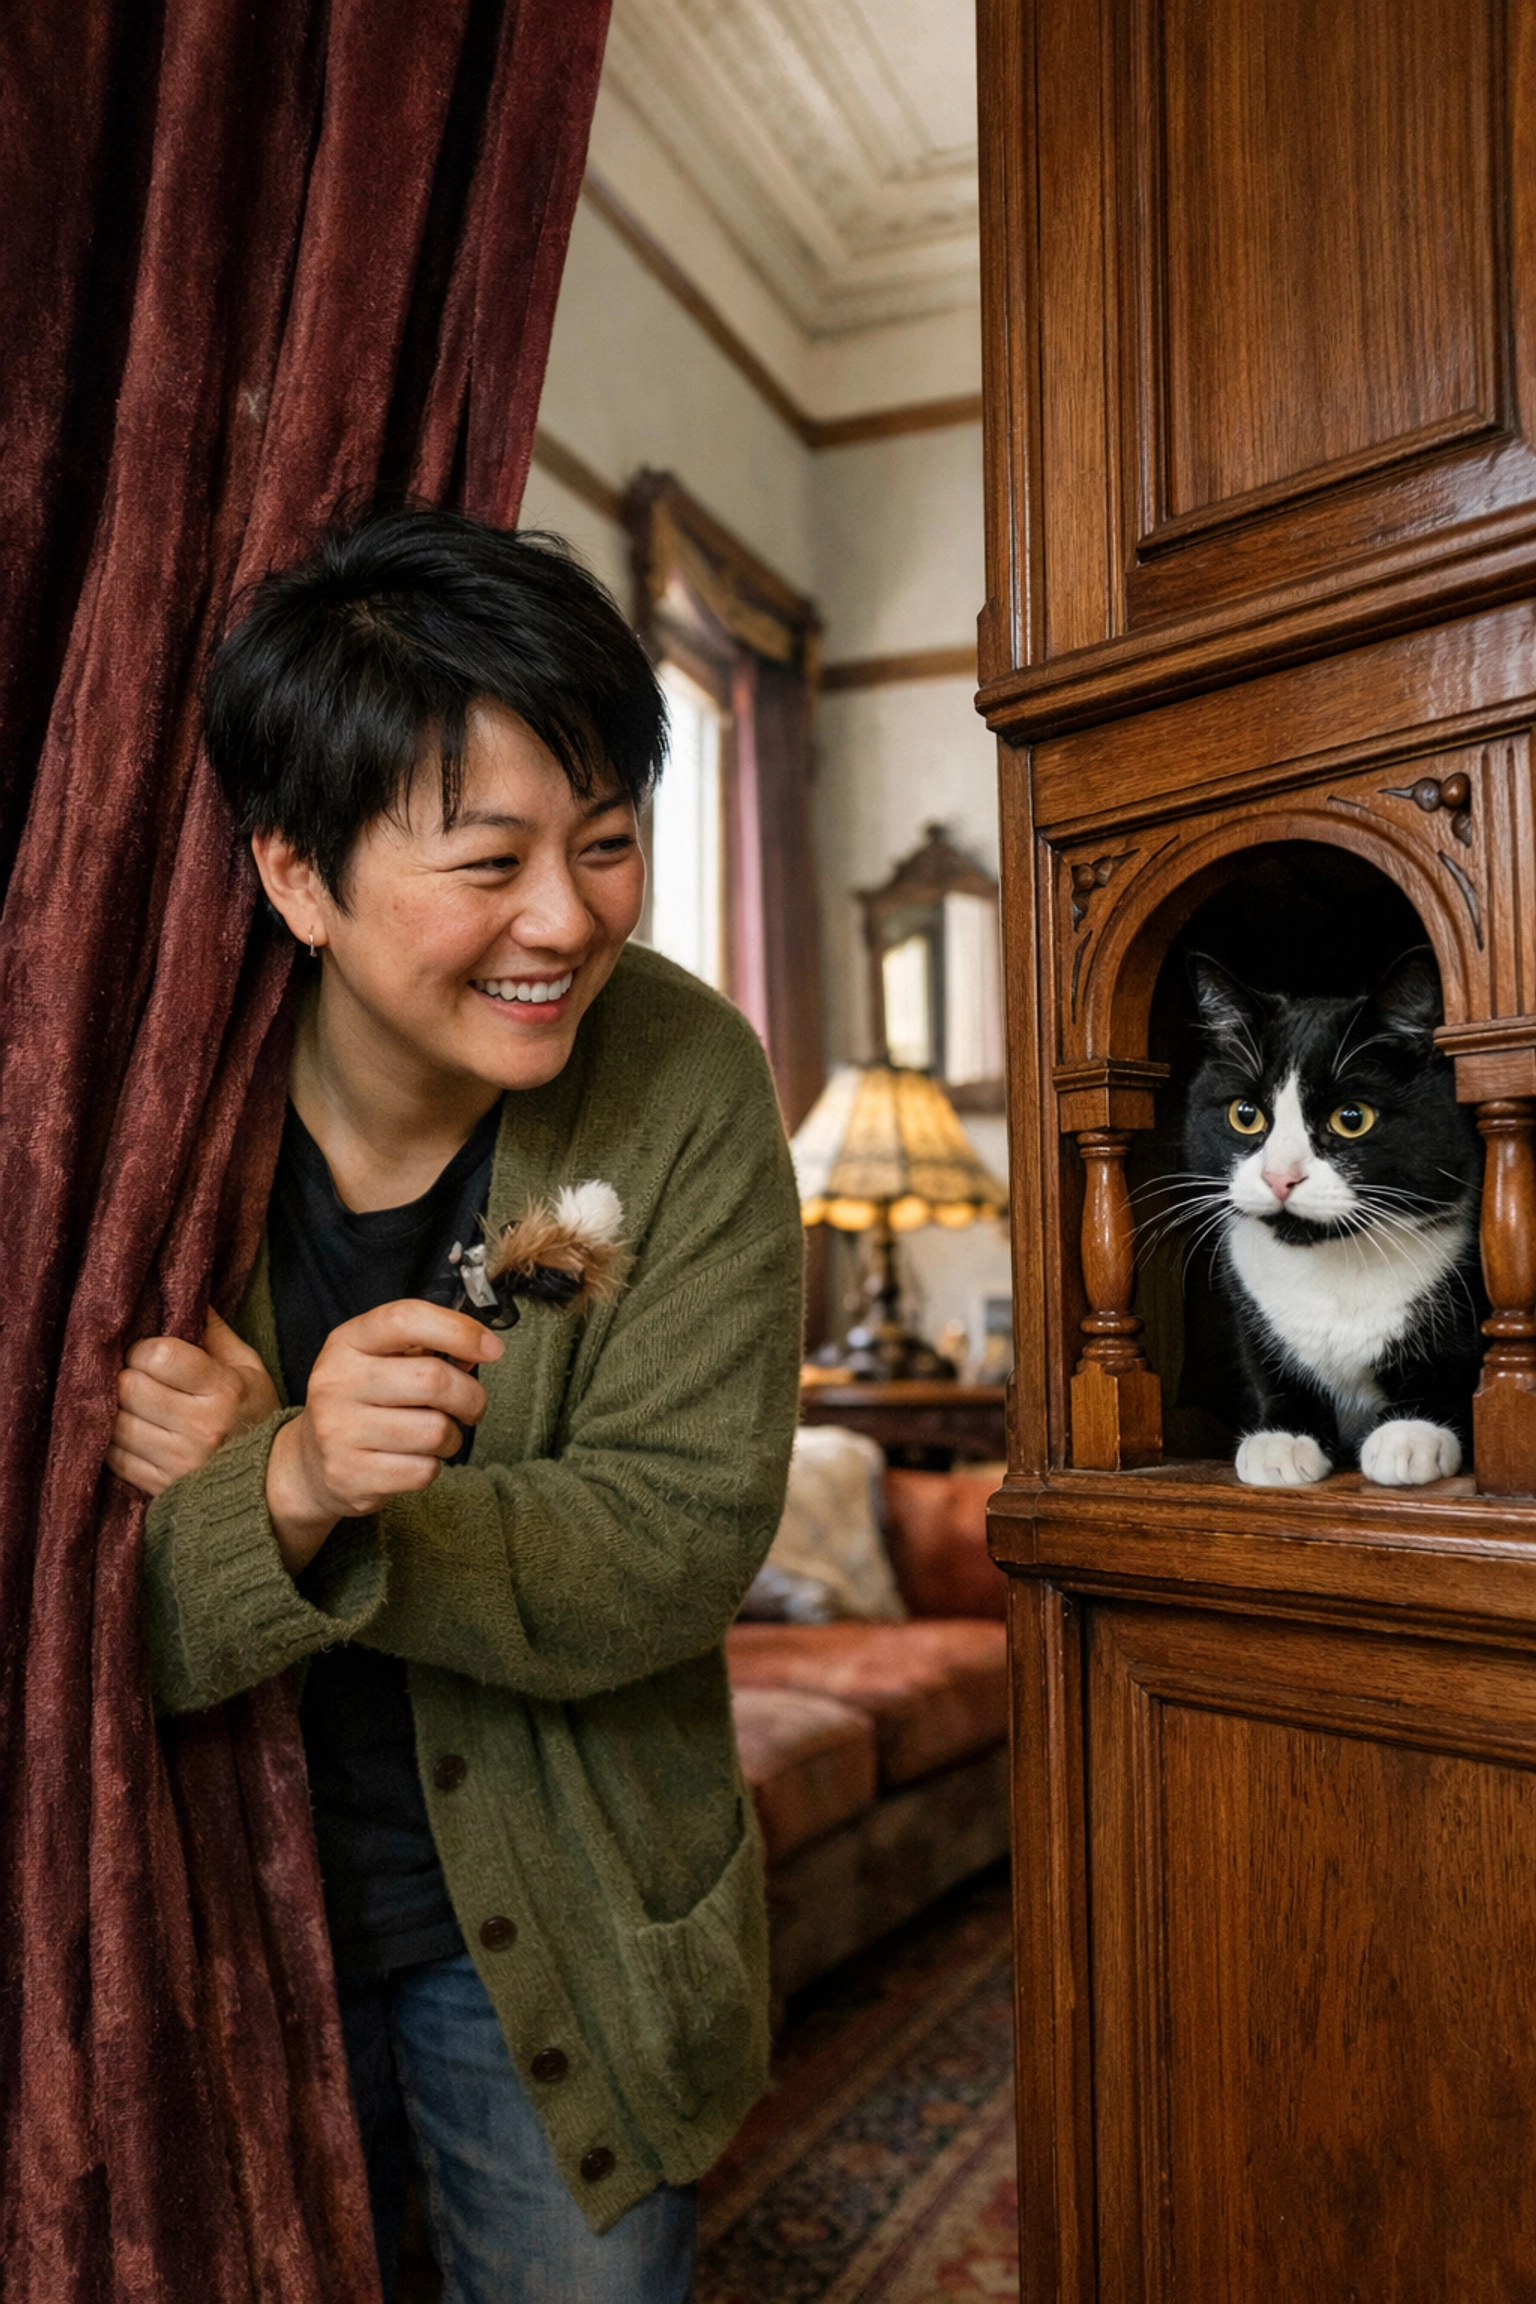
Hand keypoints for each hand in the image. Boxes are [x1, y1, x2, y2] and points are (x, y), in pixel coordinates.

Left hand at [108, 1308, 281, 1498]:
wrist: (269, 1480)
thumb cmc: (255, 1412)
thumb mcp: (248, 1367)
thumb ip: (214, 1332)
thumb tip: (185, 1292)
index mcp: (224, 1390)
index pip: (159, 1356)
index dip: (142, 1348)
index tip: (147, 1351)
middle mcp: (200, 1426)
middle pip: (129, 1388)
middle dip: (125, 1376)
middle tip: (135, 1376)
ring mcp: (178, 1461)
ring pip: (115, 1423)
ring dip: (115, 1409)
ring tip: (130, 1403)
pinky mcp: (160, 1487)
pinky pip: (114, 1457)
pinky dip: (114, 1441)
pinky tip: (131, 1430)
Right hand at [265, 1301, 503, 1574]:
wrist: (309, 1463)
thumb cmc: (363, 1402)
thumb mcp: (380, 1360)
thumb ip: (427, 1346)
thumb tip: (482, 1350)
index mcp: (346, 1342)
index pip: (405, 1319)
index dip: (458, 1330)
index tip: (492, 1349)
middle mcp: (335, 1381)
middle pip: (433, 1379)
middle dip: (471, 1396)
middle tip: (471, 1406)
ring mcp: (338, 1430)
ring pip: (435, 1430)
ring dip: (452, 1437)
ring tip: (437, 1435)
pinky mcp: (349, 1474)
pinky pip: (423, 1470)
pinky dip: (432, 1466)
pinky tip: (414, 1459)